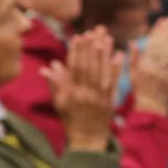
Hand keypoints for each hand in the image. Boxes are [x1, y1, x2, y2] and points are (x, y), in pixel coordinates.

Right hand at [41, 26, 122, 151]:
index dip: (76, 51)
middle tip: (93, 31)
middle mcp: (86, 93)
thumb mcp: (59, 103)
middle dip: (91, 47)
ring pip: (102, 71)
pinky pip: (114, 81)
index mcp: (72, 93)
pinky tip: (119, 54)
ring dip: (104, 53)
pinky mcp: (110, 100)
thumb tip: (47, 67)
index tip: (78, 36)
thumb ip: (54, 84)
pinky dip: (117, 68)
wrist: (87, 137)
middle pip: (89, 66)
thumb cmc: (71, 118)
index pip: (74, 68)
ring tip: (106, 37)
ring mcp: (99, 97)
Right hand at [129, 16, 167, 115]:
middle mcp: (154, 70)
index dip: (158, 32)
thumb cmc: (140, 88)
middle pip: (163, 47)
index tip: (163, 20)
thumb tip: (132, 42)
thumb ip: (133, 57)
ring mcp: (165, 75)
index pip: (151, 46)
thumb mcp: (132, 74)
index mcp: (143, 67)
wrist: (152, 105)